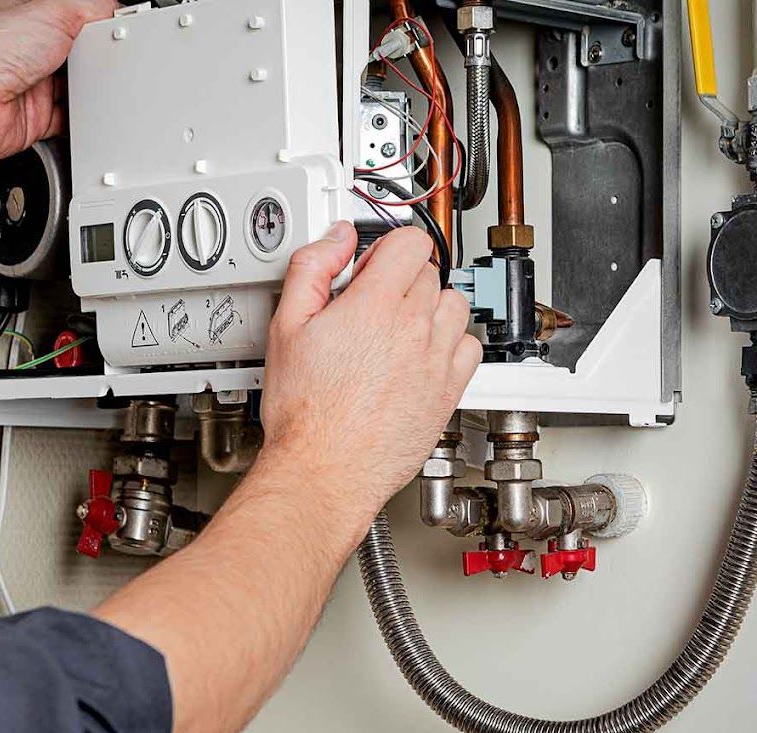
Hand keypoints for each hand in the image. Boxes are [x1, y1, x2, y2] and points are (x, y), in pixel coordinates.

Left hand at [0, 0, 118, 160]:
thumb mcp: (55, 10)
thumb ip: (89, 6)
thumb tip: (111, 8)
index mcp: (30, 17)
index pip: (72, 16)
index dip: (95, 23)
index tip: (114, 29)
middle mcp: (29, 51)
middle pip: (77, 55)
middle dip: (95, 59)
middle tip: (109, 59)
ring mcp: (32, 85)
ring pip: (74, 89)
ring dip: (88, 91)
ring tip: (97, 86)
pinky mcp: (36, 117)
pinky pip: (67, 120)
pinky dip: (80, 121)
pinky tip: (86, 113)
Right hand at [258, 222, 481, 513]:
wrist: (325, 468)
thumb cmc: (305, 411)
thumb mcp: (286, 326)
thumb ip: (312, 269)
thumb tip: (336, 239)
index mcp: (374, 305)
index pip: (410, 243)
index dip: (386, 248)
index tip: (371, 267)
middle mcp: (413, 328)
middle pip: (429, 273)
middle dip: (401, 280)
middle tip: (373, 304)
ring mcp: (436, 360)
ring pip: (455, 305)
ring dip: (431, 307)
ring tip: (401, 327)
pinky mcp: (449, 390)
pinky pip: (470, 346)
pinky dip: (452, 343)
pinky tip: (425, 354)